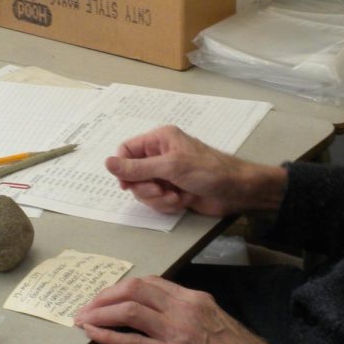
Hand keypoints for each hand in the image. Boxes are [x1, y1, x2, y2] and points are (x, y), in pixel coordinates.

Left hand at [74, 276, 300, 343]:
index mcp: (195, 298)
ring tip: (83, 320)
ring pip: (129, 310)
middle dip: (104, 296)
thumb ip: (190, 314)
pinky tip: (94, 336)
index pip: (151, 283)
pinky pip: (133, 342)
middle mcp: (184, 308)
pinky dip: (109, 336)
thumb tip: (163, 317)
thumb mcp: (216, 321)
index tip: (107, 298)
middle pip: (134, 289)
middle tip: (87, 308)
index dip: (122, 288)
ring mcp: (178, 331)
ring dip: (100, 314)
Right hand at [105, 125, 286, 216]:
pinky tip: (182, 201)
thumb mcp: (170, 166)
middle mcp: (159, 155)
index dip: (123, 168)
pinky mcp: (172, 191)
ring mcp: (166, 175)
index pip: (126, 151)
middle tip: (161, 190)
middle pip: (132, 175)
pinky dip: (166, 204)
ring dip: (157, 198)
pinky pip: (156, 201)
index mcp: (158, 140)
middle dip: (145, 188)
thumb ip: (137, 167)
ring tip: (176, 197)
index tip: (127, 184)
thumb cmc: (207, 171)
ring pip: (143, 191)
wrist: (237, 191)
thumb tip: (107, 163)